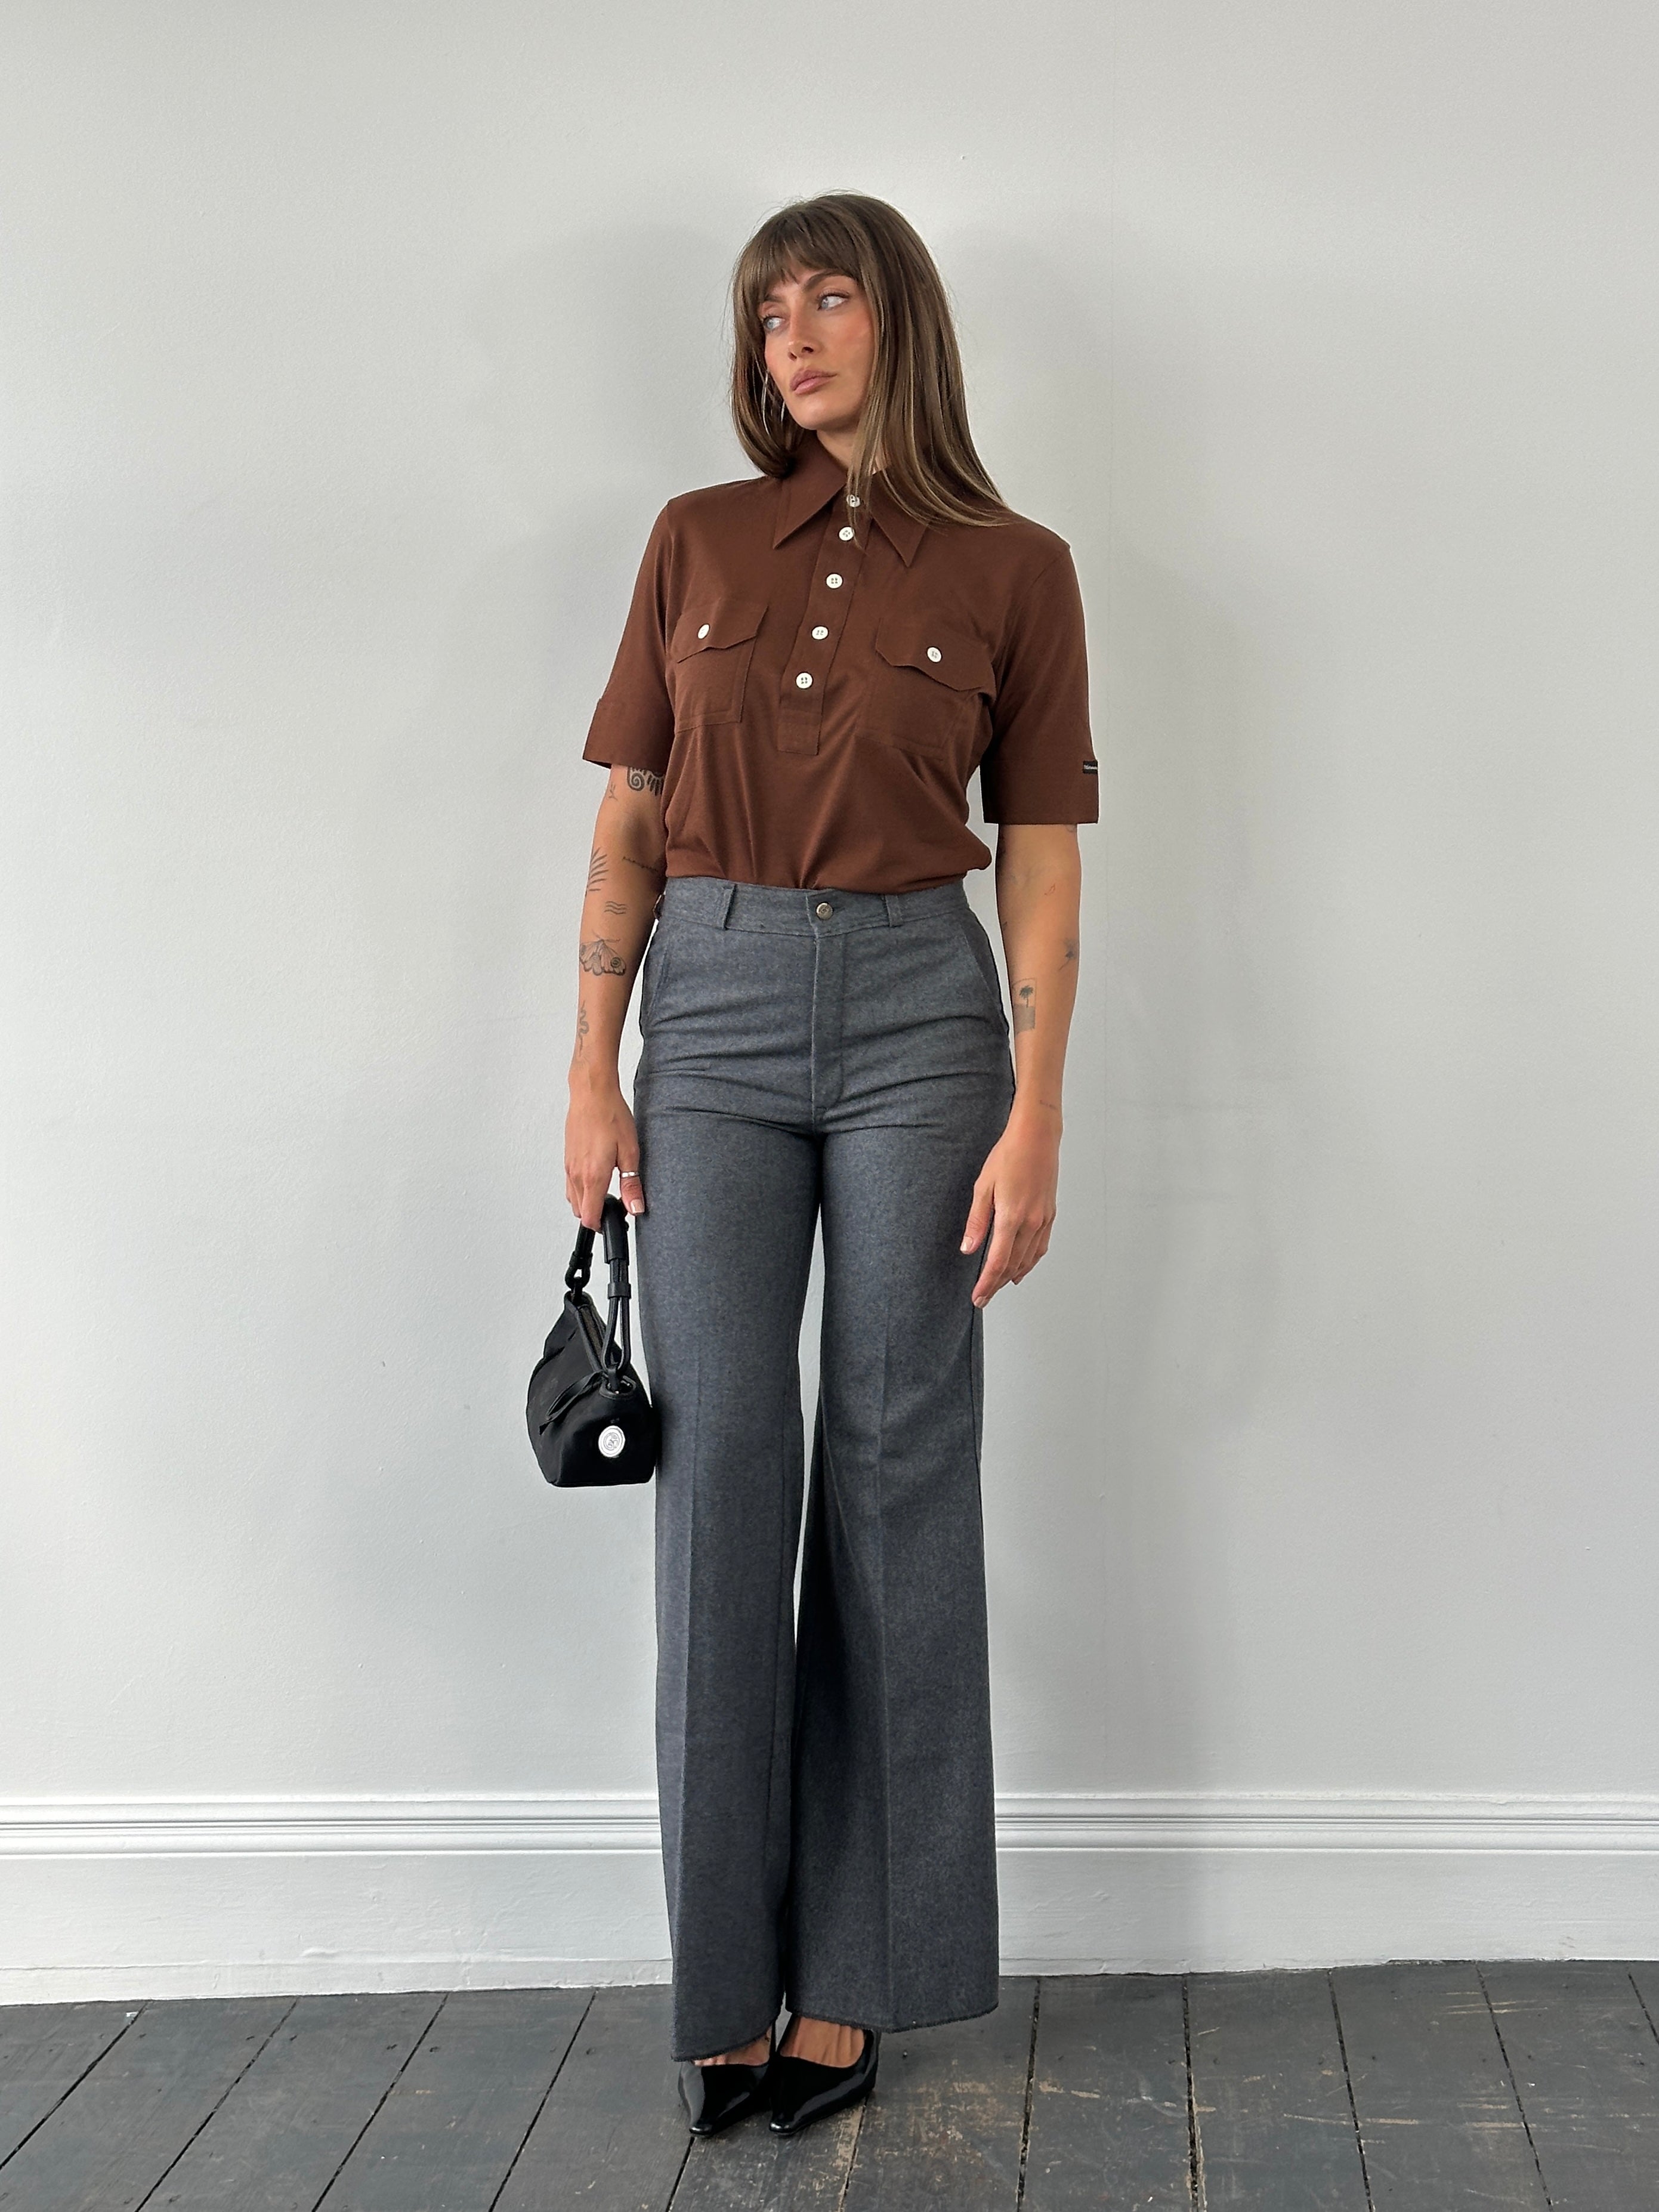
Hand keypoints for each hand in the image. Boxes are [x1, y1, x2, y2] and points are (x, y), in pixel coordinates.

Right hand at [565, 1069, 645, 1225]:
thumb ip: (631, 1184)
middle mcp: (576, 1174)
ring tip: (607, 1191)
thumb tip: (635, 1208)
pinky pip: (570, 1184)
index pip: (589, 1217)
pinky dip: (581, 1189)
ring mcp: (569, 1166)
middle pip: (580, 1212)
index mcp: (592, 1176)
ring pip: (573, 1199)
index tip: (616, 1220)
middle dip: (596, 1215)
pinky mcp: (567, 1158)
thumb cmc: (610, 1116)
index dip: (602, 1225)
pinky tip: (597, 1176)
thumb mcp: (630, 1152)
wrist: (591, 1093)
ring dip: (588, 1202)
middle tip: (616, 1205)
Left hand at [959, 1102, 1059, 1305]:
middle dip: (997, 1284)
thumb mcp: (983, 1187)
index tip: (978, 1297)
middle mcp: (1031, 1224)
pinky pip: (1040, 1247)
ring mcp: (1043, 1220)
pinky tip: (1022, 1266)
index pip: (998, 1263)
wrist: (1037, 1138)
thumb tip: (968, 1249)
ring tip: (999, 1286)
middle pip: (1013, 1266)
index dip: (986, 1284)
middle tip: (983, 1296)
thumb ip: (977, 1222)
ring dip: (1013, 1275)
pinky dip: (1030, 1261)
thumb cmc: (1008, 1157)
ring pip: (1028, 1259)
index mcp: (1011, 1218)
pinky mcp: (1049, 1214)